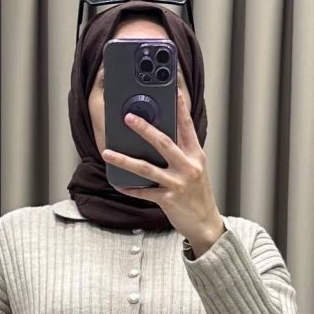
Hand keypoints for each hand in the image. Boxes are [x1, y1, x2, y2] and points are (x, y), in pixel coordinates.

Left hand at [101, 86, 225, 253]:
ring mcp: (178, 183)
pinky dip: (129, 188)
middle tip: (128, 118)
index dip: (180, 107)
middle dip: (144, 128)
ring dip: (124, 160)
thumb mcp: (195, 169)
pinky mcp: (168, 200)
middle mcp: (188, 167)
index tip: (172, 90)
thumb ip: (181, 153)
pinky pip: (144, 192)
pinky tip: (118, 183)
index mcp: (196, 155)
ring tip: (107, 152)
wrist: (205, 224)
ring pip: (146, 168)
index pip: (187, 126)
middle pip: (163, 142)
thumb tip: (157, 138)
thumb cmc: (198, 195)